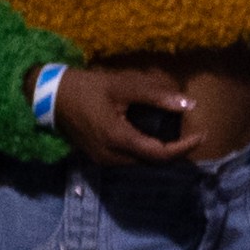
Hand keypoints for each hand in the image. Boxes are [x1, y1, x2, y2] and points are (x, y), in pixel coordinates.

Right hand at [52, 63, 197, 165]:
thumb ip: (156, 96)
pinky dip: (145, 151)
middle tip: (192, 134)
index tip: (202, 135)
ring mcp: (102, 159)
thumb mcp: (121, 86)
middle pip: (153, 162)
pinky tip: (153, 136)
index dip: (184, 148)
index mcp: (118, 139)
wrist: (46, 95)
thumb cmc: (85, 87)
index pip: (160, 154)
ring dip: (161, 152)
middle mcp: (111, 156)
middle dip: (175, 151)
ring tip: (177, 135)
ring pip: (141, 162)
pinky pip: (129, 159)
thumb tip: (189, 105)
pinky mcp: (97, 157)